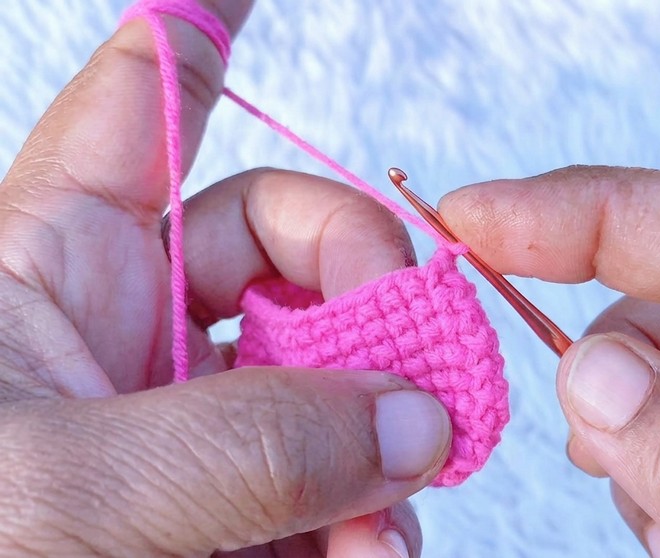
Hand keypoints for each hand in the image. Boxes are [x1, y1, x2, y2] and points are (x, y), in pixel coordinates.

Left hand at [0, 2, 446, 555]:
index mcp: (55, 266)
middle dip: (373, 294)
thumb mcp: (58, 500)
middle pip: (291, 249)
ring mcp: (184, 426)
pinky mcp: (220, 510)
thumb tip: (413, 417)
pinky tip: (369, 552)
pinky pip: (323, 484)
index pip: (143, 110)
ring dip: (382, 439)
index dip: (201, 39)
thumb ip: (243, 445)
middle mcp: (130, 330)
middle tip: (422, 367)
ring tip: (386, 523)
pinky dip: (364, 520)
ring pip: (328, 379)